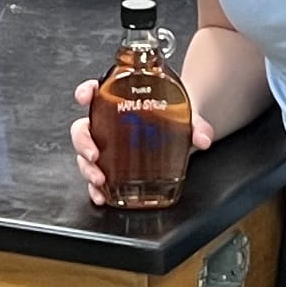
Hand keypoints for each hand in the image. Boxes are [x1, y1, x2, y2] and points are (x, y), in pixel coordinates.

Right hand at [71, 76, 217, 209]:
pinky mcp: (113, 166)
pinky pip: (96, 177)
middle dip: (83, 142)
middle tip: (94, 154)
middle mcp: (108, 123)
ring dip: (87, 168)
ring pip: (84, 155)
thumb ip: (197, 126)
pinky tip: (101, 196)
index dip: (85, 91)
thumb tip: (203, 139)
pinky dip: (95, 188)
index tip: (85, 96)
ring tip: (100, 180)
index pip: (96, 91)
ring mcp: (108, 146)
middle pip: (83, 128)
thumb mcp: (187, 117)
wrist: (181, 131)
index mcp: (120, 102)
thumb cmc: (176, 117)